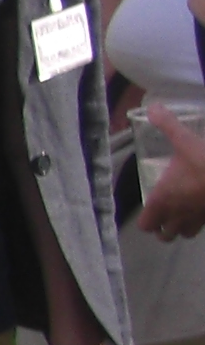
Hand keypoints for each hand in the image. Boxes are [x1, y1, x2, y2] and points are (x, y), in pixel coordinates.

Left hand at [139, 105, 204, 240]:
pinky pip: (203, 227)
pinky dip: (200, 222)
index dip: (146, 219)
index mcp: (163, 200)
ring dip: (181, 227)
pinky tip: (202, 207)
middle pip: (164, 235)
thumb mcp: (185, 140)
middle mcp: (178, 215)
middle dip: (162, 228)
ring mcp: (199, 220)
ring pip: (184, 235)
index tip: (150, 208)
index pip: (146, 224)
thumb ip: (168, 125)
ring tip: (182, 212)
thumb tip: (152, 108)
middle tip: (164, 213)